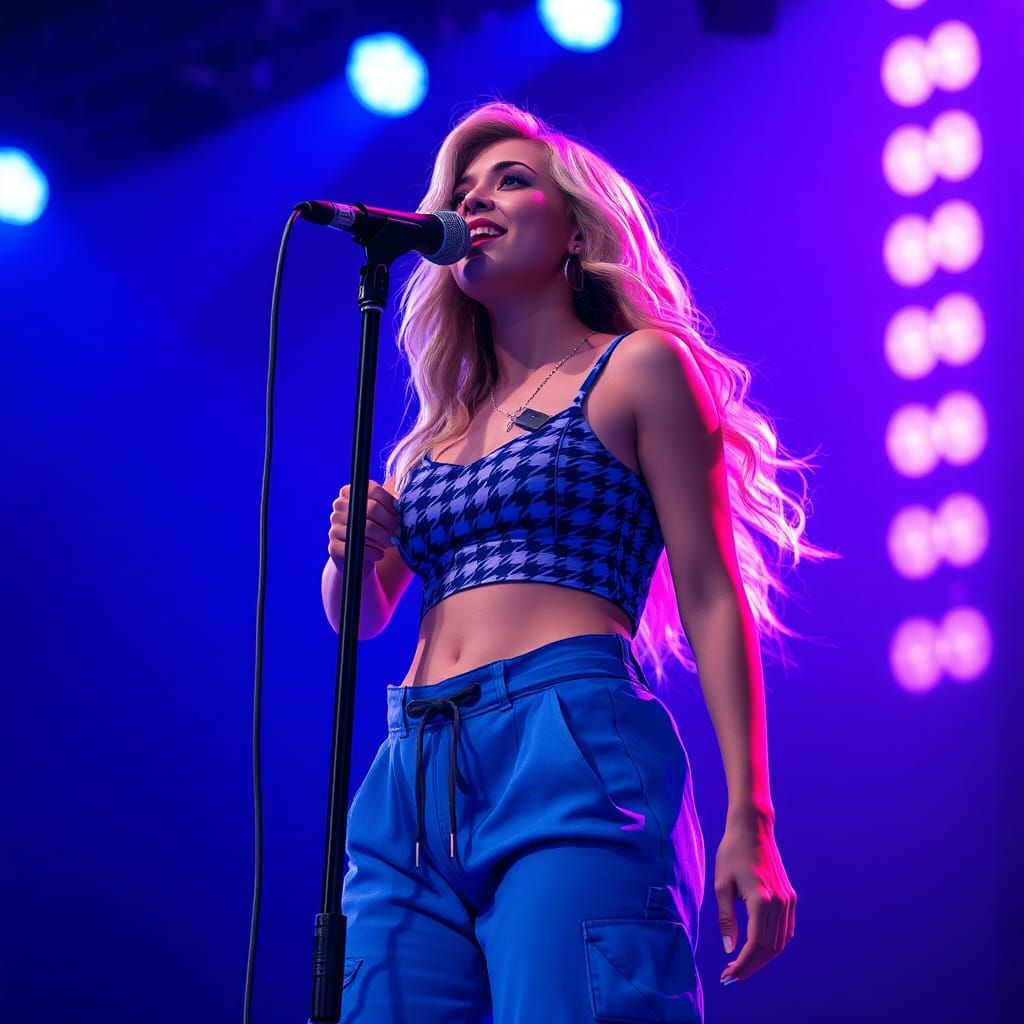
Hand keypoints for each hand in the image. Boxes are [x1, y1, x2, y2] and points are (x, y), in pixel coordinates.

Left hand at [714, 810, 795, 984]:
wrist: (753, 828)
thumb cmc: (731, 852)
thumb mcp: (721, 885)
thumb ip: (726, 919)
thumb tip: (730, 950)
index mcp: (761, 900)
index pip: (755, 944)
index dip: (743, 964)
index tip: (728, 976)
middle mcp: (780, 903)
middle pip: (770, 948)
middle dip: (751, 966)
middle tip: (731, 976)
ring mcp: (787, 900)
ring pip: (780, 942)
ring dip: (762, 957)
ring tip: (741, 965)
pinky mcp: (789, 896)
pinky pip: (785, 929)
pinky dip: (773, 943)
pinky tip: (756, 947)